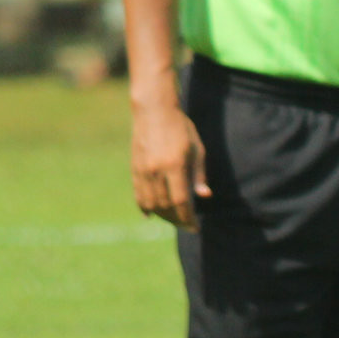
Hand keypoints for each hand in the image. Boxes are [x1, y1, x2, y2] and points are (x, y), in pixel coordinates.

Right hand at [131, 98, 208, 231]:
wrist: (154, 110)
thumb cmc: (181, 128)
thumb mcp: (197, 149)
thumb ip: (199, 174)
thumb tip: (204, 196)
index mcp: (174, 165)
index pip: (180, 201)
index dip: (187, 217)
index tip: (194, 227)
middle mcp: (155, 170)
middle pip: (164, 205)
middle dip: (176, 219)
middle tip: (186, 225)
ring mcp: (142, 169)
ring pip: (150, 202)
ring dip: (162, 215)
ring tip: (173, 219)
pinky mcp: (134, 167)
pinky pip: (138, 193)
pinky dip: (144, 206)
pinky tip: (150, 215)